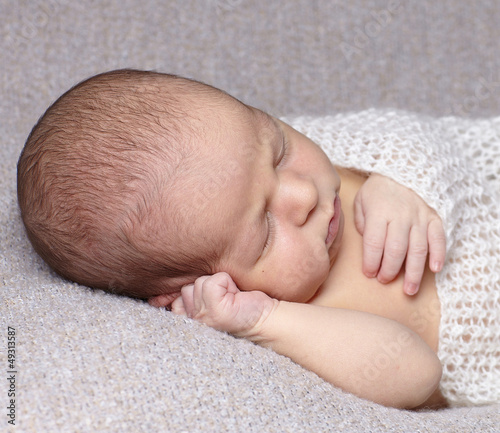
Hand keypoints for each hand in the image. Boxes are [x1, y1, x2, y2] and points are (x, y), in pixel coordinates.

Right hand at [171, 272, 278, 338]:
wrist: (264, 318)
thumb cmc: (239, 305)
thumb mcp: (209, 297)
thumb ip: (191, 290)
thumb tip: (170, 275)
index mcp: (187, 319)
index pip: (172, 295)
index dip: (193, 289)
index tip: (213, 298)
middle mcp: (191, 321)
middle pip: (187, 285)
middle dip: (207, 286)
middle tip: (223, 298)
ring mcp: (202, 317)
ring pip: (200, 282)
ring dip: (218, 285)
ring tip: (230, 297)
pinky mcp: (216, 311)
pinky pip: (213, 282)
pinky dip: (226, 283)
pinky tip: (235, 296)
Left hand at [354, 174, 445, 294]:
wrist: (404, 168)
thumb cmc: (379, 189)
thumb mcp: (361, 200)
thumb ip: (361, 222)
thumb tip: (367, 243)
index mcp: (379, 213)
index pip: (374, 243)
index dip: (371, 262)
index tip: (369, 273)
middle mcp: (401, 216)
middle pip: (396, 250)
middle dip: (390, 270)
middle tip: (384, 281)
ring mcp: (420, 217)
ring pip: (418, 249)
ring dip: (414, 272)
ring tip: (409, 290)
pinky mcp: (434, 217)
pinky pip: (439, 238)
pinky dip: (438, 254)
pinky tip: (435, 269)